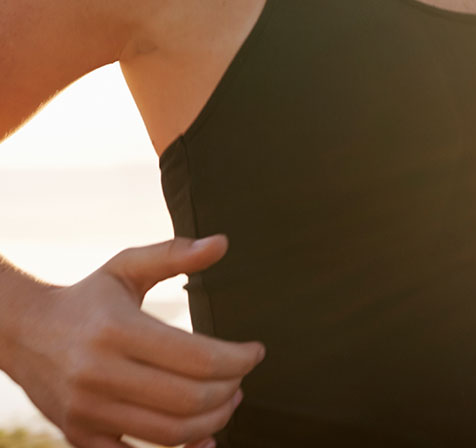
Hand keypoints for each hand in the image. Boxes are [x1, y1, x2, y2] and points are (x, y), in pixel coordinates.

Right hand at [8, 235, 263, 447]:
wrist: (24, 333)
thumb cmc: (89, 296)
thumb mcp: (127, 266)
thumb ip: (175, 253)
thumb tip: (221, 243)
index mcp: (118, 330)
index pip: (195, 357)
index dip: (237, 359)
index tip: (256, 351)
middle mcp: (100, 375)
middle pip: (187, 399)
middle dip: (228, 389)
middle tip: (243, 377)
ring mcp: (89, 412)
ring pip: (168, 433)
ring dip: (211, 421)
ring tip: (229, 400)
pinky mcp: (81, 437)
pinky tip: (202, 440)